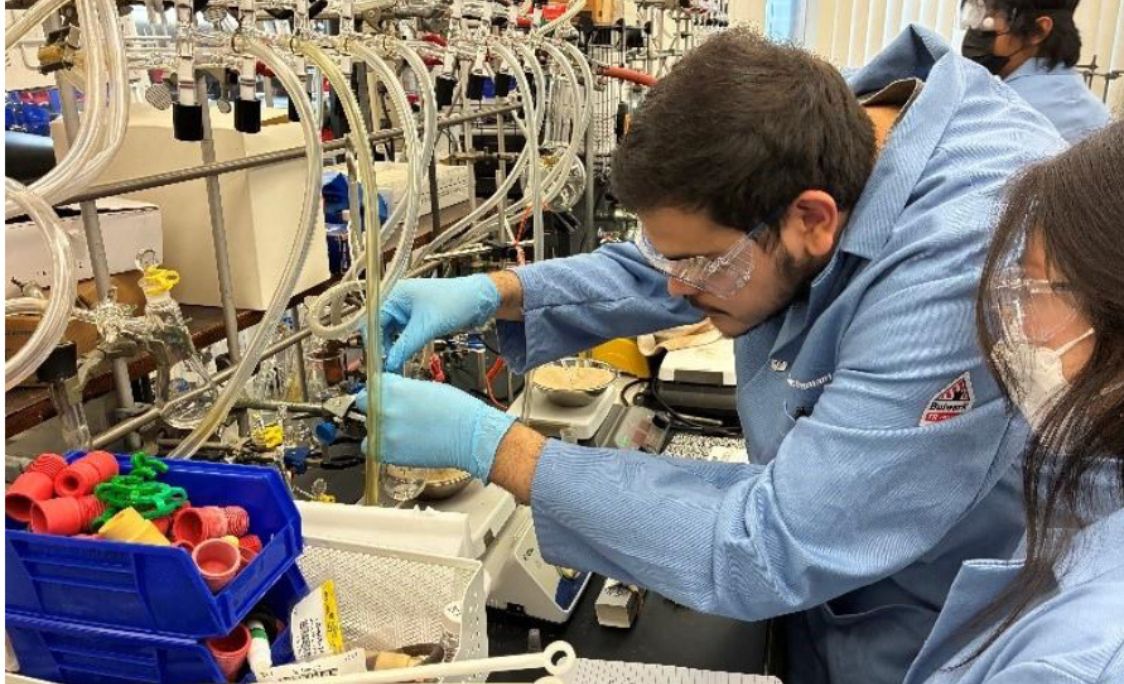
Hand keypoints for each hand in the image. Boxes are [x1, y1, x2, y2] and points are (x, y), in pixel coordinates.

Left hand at [355, 374, 515, 480]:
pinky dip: (382, 448)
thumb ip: (402, 389)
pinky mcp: (388, 453)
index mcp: (392, 387)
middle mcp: (383, 408)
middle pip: (363, 404)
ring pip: (368, 429)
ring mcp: (383, 432)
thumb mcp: (425, 387)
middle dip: (375, 407)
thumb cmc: (456, 409)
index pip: (371, 385)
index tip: (382, 396)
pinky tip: (399, 445)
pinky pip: (372, 449)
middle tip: (392, 414)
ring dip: (378, 430)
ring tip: (401, 432)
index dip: (378, 390)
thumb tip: (391, 393)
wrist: (470, 436)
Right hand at [379, 275, 499, 372]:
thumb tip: (389, 364)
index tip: (377, 362)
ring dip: (392, 349)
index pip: (371, 321)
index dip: (373, 343)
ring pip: (389, 333)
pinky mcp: (414, 319)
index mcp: (394, 294)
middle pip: (378, 328)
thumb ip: (406, 346)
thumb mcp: (428, 326)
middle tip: (386, 368)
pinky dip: (401, 346)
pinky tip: (403, 358)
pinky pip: (401, 335)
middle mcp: (396, 300)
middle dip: (382, 347)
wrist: (479, 300)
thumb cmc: (455, 303)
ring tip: (395, 366)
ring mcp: (405, 310)